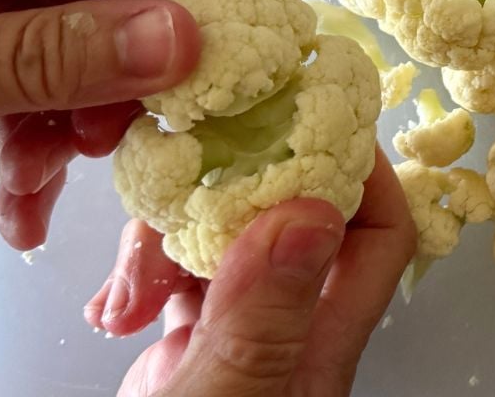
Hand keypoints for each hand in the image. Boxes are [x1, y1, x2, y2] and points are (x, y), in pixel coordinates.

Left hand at [0, 0, 294, 248]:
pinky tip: (20, 210)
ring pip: (76, 53)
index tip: (272, 10)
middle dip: (127, 75)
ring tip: (38, 190)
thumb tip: (189, 43)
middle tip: (120, 142)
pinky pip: (26, 89)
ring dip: (73, 129)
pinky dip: (29, 150)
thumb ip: (49, 52)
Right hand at [84, 149, 415, 395]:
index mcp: (322, 341)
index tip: (312, 124)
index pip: (379, 235)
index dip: (363, 174)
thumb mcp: (226, 396)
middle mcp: (291, 331)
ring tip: (130, 288)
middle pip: (292, 221)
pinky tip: (115, 310)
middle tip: (191, 173)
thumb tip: (311, 211)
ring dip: (171, 241)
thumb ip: (265, 315)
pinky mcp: (191, 349)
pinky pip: (179, 280)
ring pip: (226, 242)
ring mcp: (240, 337)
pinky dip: (143, 277)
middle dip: (237, 194)